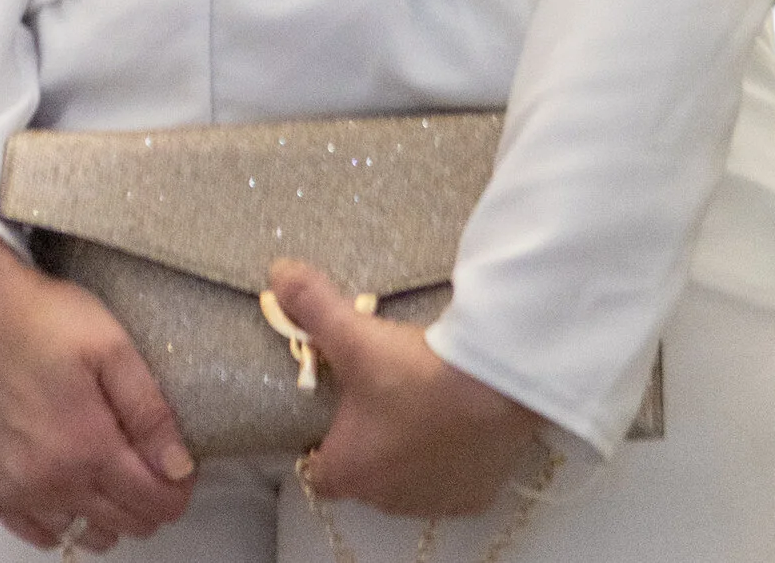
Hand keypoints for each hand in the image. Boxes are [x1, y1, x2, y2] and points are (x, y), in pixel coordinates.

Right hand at [0, 212, 197, 549]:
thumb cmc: (45, 320)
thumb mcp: (112, 347)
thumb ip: (149, 412)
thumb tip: (180, 468)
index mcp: (85, 447)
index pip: (153, 503)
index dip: (178, 490)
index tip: (181, 466)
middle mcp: (49, 483)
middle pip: (124, 524)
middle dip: (149, 499)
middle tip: (148, 456)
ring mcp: (16, 492)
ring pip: (86, 535)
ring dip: (110, 513)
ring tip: (110, 466)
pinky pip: (42, 535)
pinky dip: (66, 520)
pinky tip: (71, 482)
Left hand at [269, 260, 545, 518]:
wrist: (498, 388)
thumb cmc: (416, 373)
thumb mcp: (355, 335)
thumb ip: (311, 305)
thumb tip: (276, 274)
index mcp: (351, 471)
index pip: (318, 472)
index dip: (318, 443)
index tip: (328, 411)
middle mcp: (388, 499)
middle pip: (364, 474)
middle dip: (366, 440)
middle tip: (376, 391)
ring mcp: (435, 501)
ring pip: (408, 479)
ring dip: (407, 449)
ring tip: (417, 399)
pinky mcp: (474, 496)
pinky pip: (450, 479)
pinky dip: (448, 456)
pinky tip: (454, 418)